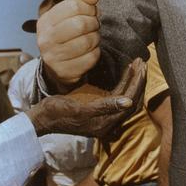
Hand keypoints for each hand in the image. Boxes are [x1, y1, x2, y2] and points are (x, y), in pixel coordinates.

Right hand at [26, 58, 145, 138]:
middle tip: (142, 61)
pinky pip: (117, 95)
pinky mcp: (99, 108)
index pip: (129, 102)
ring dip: (133, 80)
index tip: (141, 67)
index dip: (137, 84)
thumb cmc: (58, 112)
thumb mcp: (80, 109)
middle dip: (138, 81)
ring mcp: (105, 115)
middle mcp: (109, 121)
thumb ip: (104, 106)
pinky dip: (124, 82)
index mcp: (106, 124)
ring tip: (138, 63)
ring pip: (126, 97)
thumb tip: (128, 102)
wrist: (43, 117)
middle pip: (131, 100)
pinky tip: (126, 71)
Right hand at [37, 0, 100, 83]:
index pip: (74, 6)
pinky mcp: (65, 71)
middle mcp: (45, 39)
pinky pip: (91, 58)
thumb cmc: (67, 34)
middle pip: (81, 24)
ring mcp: (53, 57)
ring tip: (92, 38)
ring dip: (96, 38)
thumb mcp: (68, 15)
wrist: (57, 66)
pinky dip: (96, 52)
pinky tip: (90, 51)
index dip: (89, 7)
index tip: (90, 12)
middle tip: (94, 26)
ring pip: (87, 41)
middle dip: (93, 23)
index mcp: (45, 21)